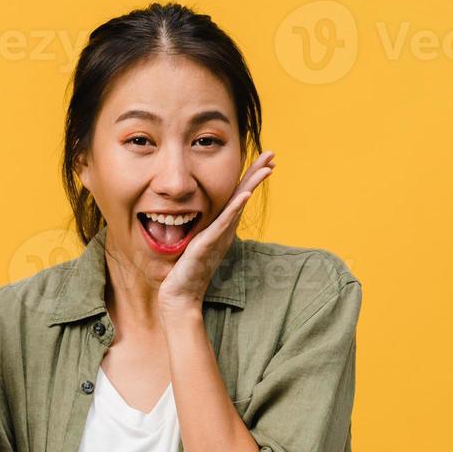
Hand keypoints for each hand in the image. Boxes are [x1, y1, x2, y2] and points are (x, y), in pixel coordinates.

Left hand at [157, 151, 275, 313]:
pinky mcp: (208, 244)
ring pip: (238, 205)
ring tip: (266, 168)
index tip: (263, 161)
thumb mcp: (193, 244)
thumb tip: (192, 215)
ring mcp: (218, 236)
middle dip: (257, 174)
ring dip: (252, 185)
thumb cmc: (184, 273)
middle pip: (243, 196)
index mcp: (220, 228)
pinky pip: (223, 223)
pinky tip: (244, 194)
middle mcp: (224, 231)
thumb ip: (199, 231)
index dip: (249, 178)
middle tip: (273, 155)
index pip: (237, 197)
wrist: (179, 296)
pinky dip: (234, 208)